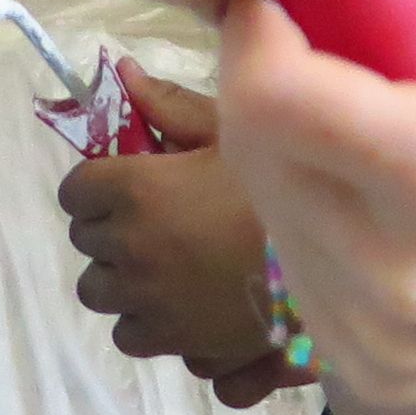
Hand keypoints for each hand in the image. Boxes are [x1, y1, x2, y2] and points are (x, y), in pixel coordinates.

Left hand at [58, 62, 291, 376]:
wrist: (341, 265)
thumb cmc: (286, 187)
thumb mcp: (234, 132)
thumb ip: (170, 105)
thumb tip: (121, 71)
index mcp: (135, 189)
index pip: (74, 190)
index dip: (98, 184)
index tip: (129, 182)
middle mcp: (128, 248)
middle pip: (86, 242)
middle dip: (113, 228)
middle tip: (160, 220)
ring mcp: (146, 302)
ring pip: (101, 292)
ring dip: (123, 278)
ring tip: (170, 266)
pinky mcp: (171, 343)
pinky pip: (130, 333)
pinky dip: (146, 320)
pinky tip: (183, 304)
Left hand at [215, 0, 415, 407]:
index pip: (272, 93)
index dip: (258, 23)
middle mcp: (404, 276)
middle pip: (251, 144)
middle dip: (269, 69)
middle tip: (325, 31)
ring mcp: (382, 339)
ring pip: (262, 201)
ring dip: (287, 137)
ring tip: (367, 104)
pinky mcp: (373, 371)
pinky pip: (294, 258)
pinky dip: (315, 206)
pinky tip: (382, 181)